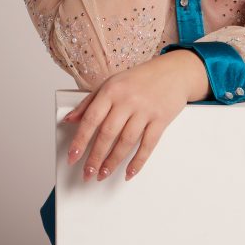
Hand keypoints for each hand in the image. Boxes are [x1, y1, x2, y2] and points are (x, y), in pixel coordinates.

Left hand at [63, 51, 207, 181]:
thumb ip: (89, 102)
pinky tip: (129, 172)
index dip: (80, 140)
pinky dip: (138, 161)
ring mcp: (145, 110)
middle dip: (95, 157)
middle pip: (107, 134)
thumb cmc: (140, 79)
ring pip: (126, 142)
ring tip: (103, 174)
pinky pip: (148, 145)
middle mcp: (127, 100)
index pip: (91, 119)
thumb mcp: (111, 84)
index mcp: (111, 90)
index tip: (72, 156)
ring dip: (113, 162)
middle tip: (87, 173)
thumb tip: (69, 120)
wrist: (174, 71)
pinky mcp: (161, 119)